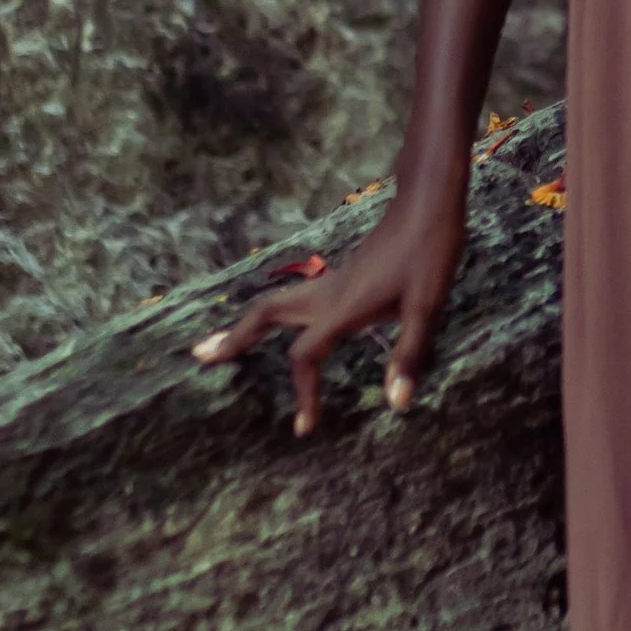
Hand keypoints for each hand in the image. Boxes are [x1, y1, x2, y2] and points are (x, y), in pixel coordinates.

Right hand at [190, 196, 465, 435]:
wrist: (427, 203)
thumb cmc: (429, 253)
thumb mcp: (427, 307)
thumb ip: (409, 355)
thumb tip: (397, 404)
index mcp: (342, 308)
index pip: (305, 356)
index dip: (303, 394)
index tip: (304, 428)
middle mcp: (327, 295)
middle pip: (266, 314)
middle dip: (235, 337)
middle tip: (202, 355)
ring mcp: (331, 283)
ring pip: (276, 303)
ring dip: (248, 323)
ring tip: (224, 342)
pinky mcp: (341, 277)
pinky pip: (294, 299)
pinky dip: (273, 314)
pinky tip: (278, 324)